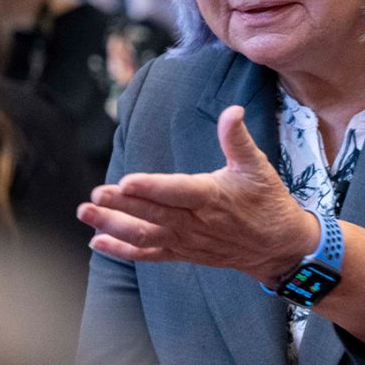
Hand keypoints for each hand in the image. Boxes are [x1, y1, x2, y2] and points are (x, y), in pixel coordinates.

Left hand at [80, 105, 317, 280]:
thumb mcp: (257, 166)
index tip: (126, 182)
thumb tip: (232, 110)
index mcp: (211, 196)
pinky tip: (97, 242)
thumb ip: (237, 138)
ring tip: (87, 214)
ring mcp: (186, 240)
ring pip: (145, 236)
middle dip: (121, 206)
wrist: (278, 246)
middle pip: (153, 215)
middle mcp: (195, 222)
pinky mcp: (182, 253)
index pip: (176, 191)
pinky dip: (122, 251)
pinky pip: (149, 255)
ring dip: (113, 226)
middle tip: (95, 195)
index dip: (151, 188)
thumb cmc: (267, 202)